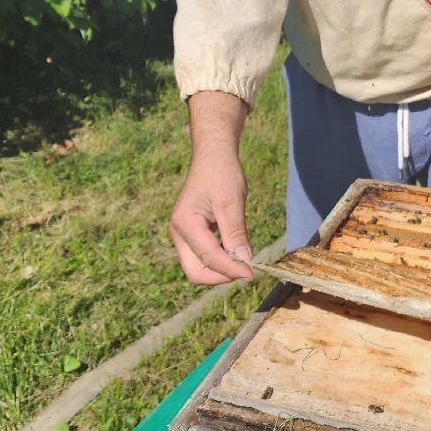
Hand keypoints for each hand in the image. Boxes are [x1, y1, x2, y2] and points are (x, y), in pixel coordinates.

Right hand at [170, 91, 252, 284]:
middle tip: (246, 271)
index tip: (253, 274)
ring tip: (243, 260)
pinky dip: (219, 259)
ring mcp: (182, 234)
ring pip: (198, 266)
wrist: (214, 155)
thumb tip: (244, 261)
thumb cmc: (222, 173)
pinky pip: (203, 255)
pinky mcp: (191, 233)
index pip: (209, 258)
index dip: (231, 270)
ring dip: (220, 269)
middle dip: (220, 276)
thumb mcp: (232, 202)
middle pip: (195, 271)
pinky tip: (236, 250)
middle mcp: (178, 233)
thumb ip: (236, 233)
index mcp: (185, 224)